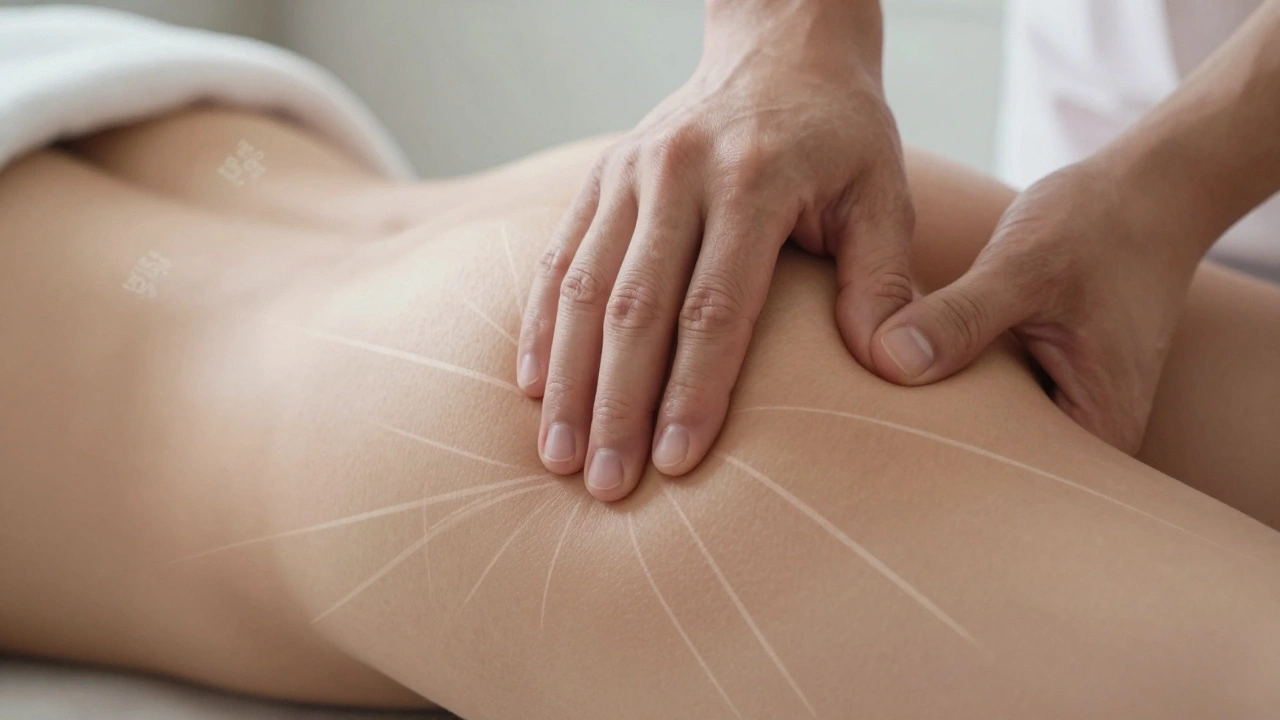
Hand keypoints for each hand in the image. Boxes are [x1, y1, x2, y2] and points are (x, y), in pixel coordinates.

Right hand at [516, 5, 915, 499]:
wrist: (780, 46)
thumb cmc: (840, 134)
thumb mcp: (884, 193)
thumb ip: (884, 278)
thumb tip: (891, 367)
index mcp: (754, 180)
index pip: (716, 305)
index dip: (694, 388)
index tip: (678, 463)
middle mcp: (679, 173)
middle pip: (635, 307)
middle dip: (617, 404)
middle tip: (606, 485)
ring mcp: (629, 172)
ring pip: (582, 287)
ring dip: (566, 377)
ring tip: (558, 457)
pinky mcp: (600, 175)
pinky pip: (557, 257)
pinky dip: (540, 324)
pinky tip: (530, 384)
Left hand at [870, 158, 1201, 452]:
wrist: (1145, 192)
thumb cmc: (1098, 225)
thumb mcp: (1024, 266)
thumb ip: (960, 316)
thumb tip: (889, 362)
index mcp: (1101, 430)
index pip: (1010, 488)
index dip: (940, 475)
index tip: (876, 457)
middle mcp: (1088, 438)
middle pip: (994, 470)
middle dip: (930, 452)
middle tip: (857, 440)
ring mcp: (1066, 413)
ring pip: (986, 437)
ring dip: (937, 420)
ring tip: (866, 415)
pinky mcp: (1042, 386)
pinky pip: (987, 405)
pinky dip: (951, 390)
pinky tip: (899, 379)